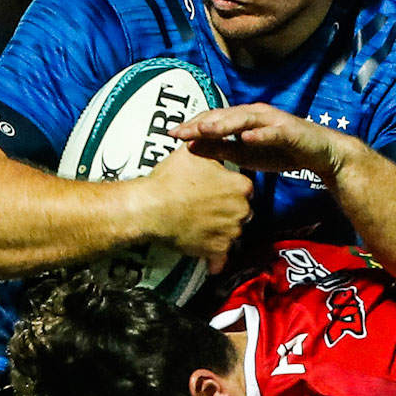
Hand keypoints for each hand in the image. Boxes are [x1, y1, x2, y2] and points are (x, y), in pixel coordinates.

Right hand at [137, 142, 251, 272]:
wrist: (150, 208)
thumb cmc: (170, 180)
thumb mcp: (193, 152)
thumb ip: (212, 147)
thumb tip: (216, 138)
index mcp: (240, 186)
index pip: (245, 188)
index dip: (230, 189)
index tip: (218, 190)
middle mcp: (241, 210)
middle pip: (242, 211)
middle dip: (228, 210)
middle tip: (207, 207)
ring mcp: (230, 232)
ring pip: (233, 232)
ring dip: (221, 230)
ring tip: (200, 223)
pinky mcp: (217, 250)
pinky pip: (222, 257)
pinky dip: (216, 257)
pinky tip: (209, 254)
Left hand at [175, 104, 357, 178]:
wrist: (318, 154)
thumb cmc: (280, 152)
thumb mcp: (245, 156)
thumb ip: (220, 150)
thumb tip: (191, 146)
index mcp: (242, 119)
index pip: (212, 119)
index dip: (192, 125)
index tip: (170, 134)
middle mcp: (255, 114)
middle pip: (223, 115)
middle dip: (200, 123)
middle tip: (178, 131)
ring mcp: (273, 121)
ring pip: (244, 120)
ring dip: (224, 124)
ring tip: (205, 130)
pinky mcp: (289, 131)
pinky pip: (272, 132)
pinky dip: (259, 134)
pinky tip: (246, 138)